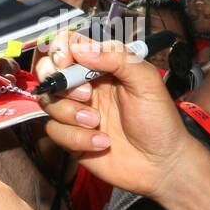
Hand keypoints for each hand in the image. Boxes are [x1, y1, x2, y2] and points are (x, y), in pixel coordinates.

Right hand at [36, 31, 191, 199]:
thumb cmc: (159, 120)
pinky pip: (55, 130)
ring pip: (49, 102)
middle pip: (48, 71)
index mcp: (101, 66)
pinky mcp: (71, 137)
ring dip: (72, 112)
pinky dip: (77, 137)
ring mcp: (76, 112)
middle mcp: (85, 86)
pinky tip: (102, 142)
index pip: (69, 45)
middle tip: (86, 94)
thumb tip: (79, 48)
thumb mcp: (146, 80)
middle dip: (59, 81)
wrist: (161, 164)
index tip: (65, 60)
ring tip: (98, 122)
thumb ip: (116, 57)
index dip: (60, 49)